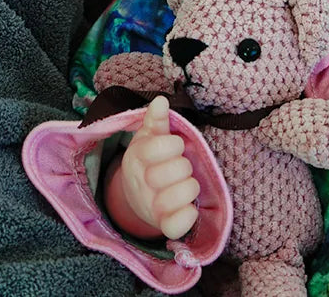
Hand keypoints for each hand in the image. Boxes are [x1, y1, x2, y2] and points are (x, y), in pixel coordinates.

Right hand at [114, 95, 199, 238]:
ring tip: (189, 183)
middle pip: (167, 173)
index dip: (173, 144)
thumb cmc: (150, 159)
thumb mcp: (150, 137)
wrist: (138, 194)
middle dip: (183, 165)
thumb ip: (156, 120)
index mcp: (138, 157)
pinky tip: (191, 207)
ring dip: (188, 188)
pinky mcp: (163, 224)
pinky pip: (175, 226)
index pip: (155, 149)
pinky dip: (187, 217)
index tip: (177, 145)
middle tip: (183, 165)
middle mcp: (143, 183)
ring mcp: (152, 206)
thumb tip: (160, 101)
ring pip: (171, 200)